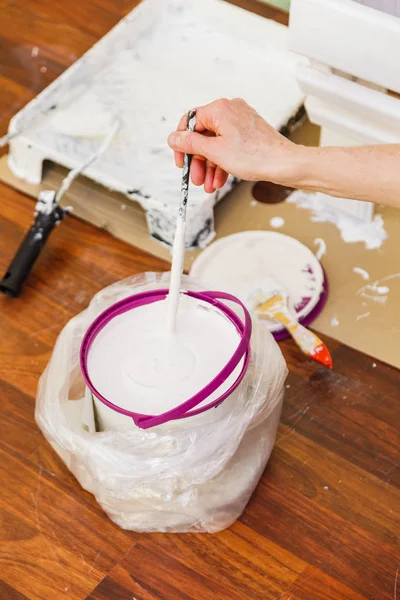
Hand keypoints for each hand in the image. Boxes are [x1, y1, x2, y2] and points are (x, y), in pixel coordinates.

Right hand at [168, 98, 299, 192]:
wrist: (284, 164)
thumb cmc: (255, 156)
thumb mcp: (215, 151)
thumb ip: (190, 143)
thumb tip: (173, 137)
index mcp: (220, 109)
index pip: (190, 122)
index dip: (182, 144)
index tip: (181, 161)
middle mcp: (230, 110)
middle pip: (203, 136)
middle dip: (198, 161)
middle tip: (196, 179)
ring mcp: (240, 121)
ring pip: (216, 144)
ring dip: (209, 167)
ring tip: (209, 185)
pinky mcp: (248, 133)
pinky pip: (228, 146)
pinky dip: (222, 163)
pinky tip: (220, 180)